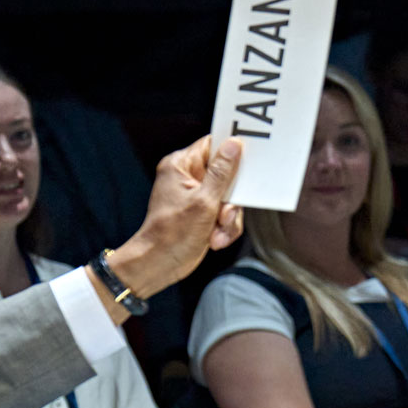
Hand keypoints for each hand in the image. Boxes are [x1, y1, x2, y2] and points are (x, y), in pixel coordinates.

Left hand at [106, 137, 243, 301]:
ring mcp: (197, 195)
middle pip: (228, 174)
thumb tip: (233, 145)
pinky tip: (215, 238)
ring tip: (217, 230)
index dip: (232, 150)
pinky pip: (227, 212)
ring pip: (231, 197)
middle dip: (232, 199)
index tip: (248, 160)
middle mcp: (189, 176)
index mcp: (181, 165)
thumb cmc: (172, 234)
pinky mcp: (204, 211)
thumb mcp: (204, 201)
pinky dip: (225, 227)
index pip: (212, 144)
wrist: (160, 264)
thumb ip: (222, 173)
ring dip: (229, 218)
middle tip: (225, 213)